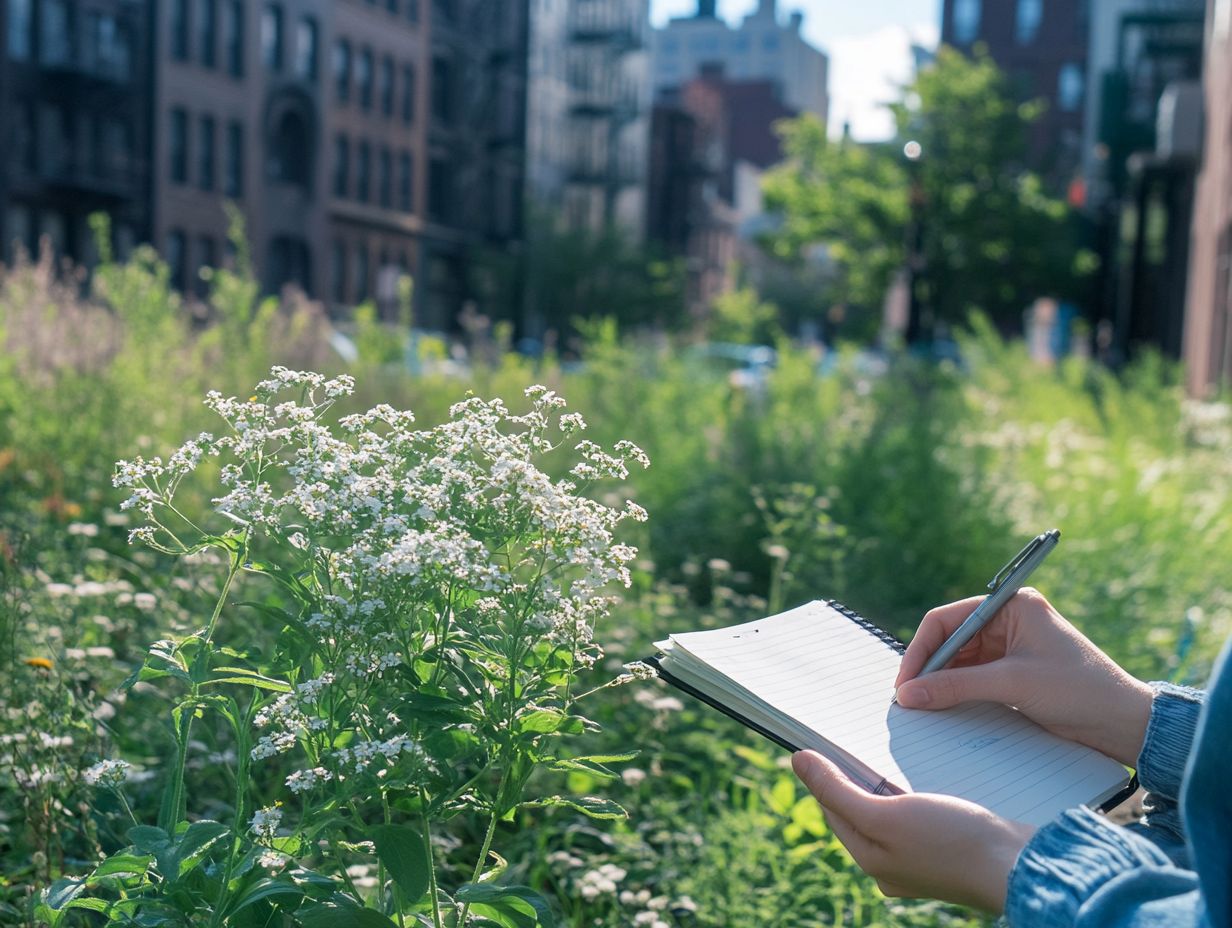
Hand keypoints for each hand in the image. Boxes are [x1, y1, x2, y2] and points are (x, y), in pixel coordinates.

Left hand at [793, 750, 1033, 911]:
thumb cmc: (952, 843)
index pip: (834, 808)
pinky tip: (928, 767)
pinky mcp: (952, 845)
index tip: (822, 735)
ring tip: (893, 746)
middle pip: (863, 808)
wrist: (1023, 865)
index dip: (825, 771)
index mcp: (873, 862)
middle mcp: (895, 864)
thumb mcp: (884, 814)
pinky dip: (919, 786)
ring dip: (890, 777)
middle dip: (859, 773)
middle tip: (858, 734)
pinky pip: (923, 810)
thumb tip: (798, 762)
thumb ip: (839, 790)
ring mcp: (925, 857)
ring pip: (894, 807)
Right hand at [893, 588, 1152, 765]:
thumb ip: (955, 686)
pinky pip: (974, 676)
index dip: (922, 649)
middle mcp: (1008, 619)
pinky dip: (957, 690)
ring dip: (940, 681)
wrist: (1125, 723)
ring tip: (921, 705)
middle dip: (928, 667)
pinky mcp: (1014, 670)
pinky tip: (943, 706)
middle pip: (951, 639)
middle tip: (908, 697)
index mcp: (1011, 605)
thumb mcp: (1012, 685)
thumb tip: (908, 694)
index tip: (905, 681)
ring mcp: (1011, 645)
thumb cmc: (1079, 691)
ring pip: (959, 660)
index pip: (948, 619)